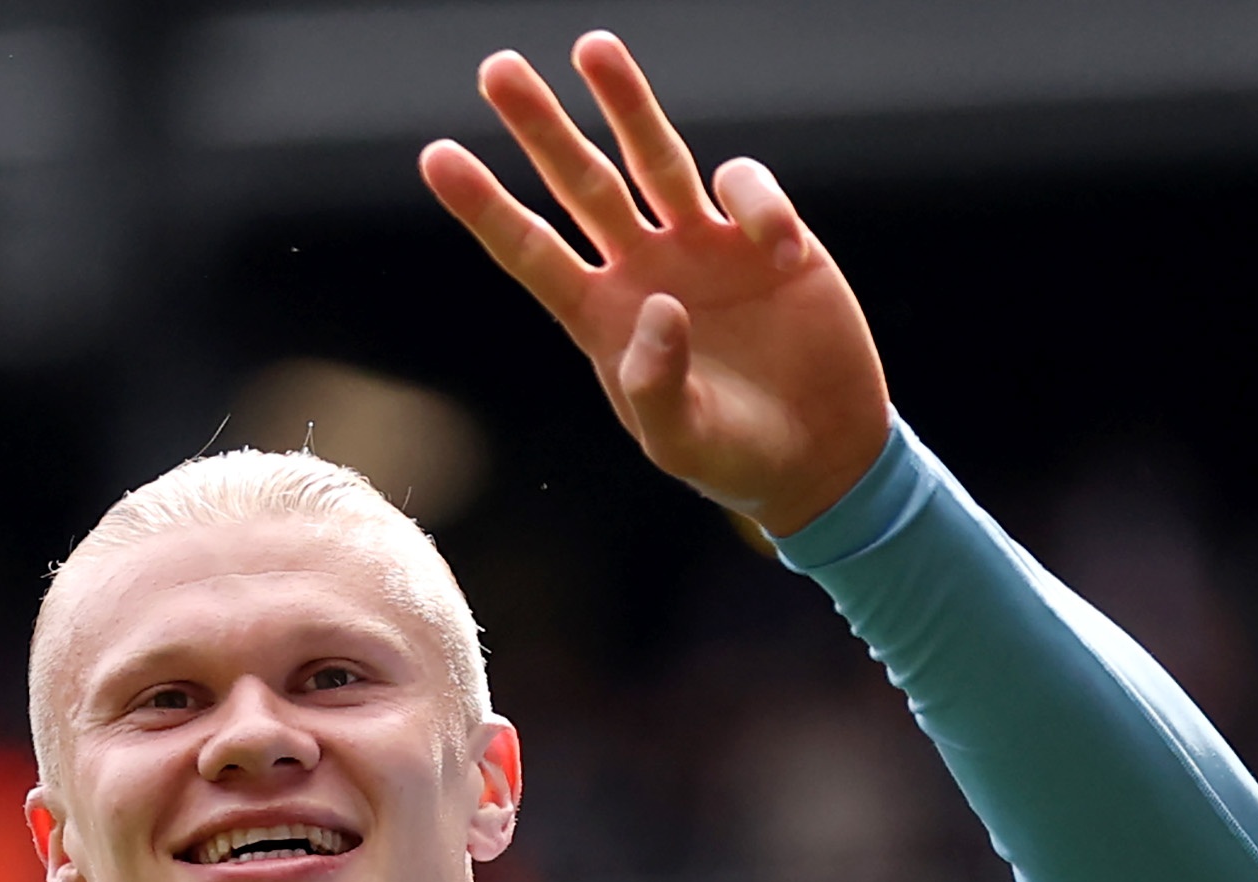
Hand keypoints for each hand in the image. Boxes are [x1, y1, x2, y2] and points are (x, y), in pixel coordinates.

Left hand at [422, 32, 890, 536]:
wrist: (822, 453)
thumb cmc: (736, 460)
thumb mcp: (684, 443)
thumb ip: (657, 386)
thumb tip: (658, 306)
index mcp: (604, 319)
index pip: (532, 252)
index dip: (485, 206)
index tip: (436, 156)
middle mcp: (643, 270)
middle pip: (580, 183)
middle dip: (540, 127)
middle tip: (496, 69)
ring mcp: (701, 247)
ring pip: (654, 157)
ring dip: (625, 102)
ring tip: (591, 46)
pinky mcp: (765, 238)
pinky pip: (745, 189)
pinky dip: (758, 202)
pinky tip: (781, 251)